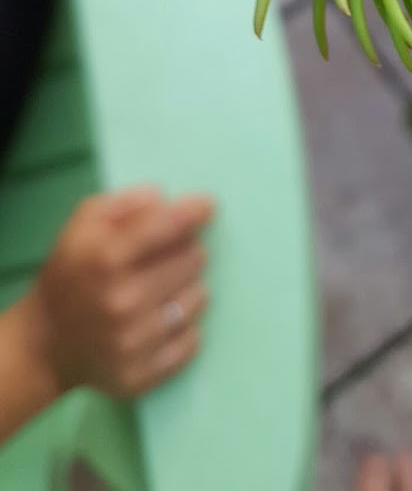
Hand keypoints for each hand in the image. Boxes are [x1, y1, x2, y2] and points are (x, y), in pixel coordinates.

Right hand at [25, 187, 213, 397]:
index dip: (195, 211)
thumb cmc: (68, 273)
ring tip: (166, 285)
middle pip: (193, 259)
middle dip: (188, 249)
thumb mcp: (82, 224)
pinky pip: (191, 341)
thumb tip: (164, 199)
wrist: (43, 344)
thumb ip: (124, 204)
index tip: (207, 206)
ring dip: (189, 287)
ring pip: (198, 299)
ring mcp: (133, 342)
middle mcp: (123, 300)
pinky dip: (185, 326)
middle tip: (172, 253)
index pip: (169, 225)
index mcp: (106, 258)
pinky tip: (164, 318)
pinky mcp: (140, 374)